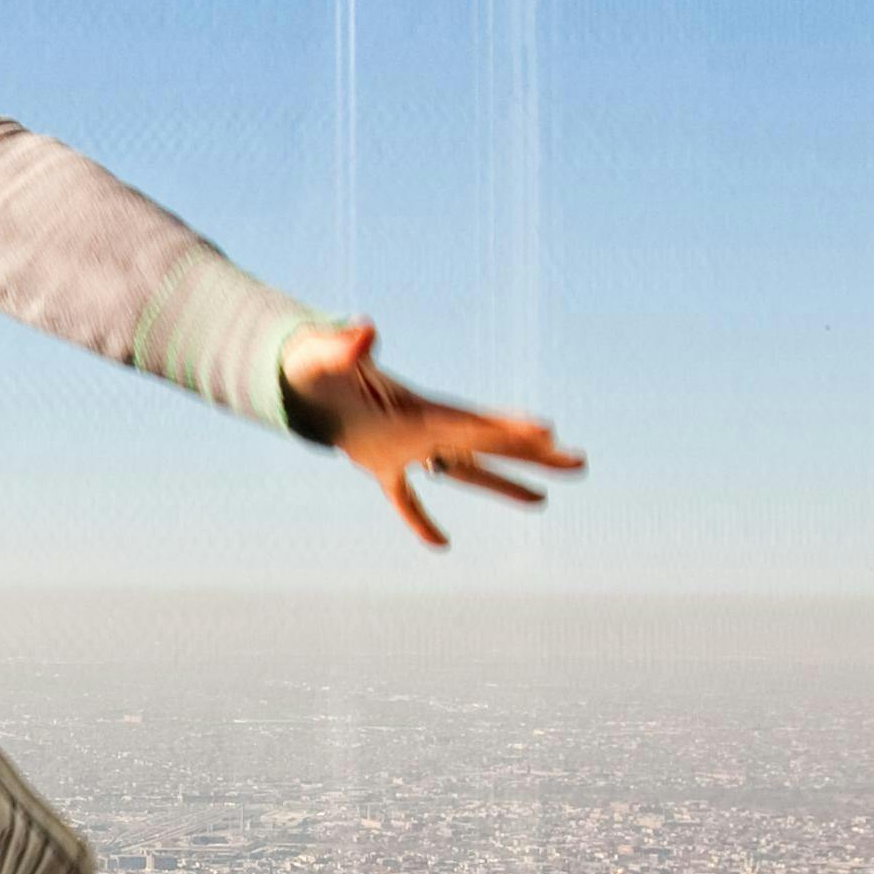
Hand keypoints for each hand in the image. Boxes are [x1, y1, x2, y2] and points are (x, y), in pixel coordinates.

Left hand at [284, 320, 584, 550]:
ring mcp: (405, 446)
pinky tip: (439, 544)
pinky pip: (406, 497)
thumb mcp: (327, 356)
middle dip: (534, 455)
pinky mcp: (379, 463)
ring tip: (543, 501)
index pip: (473, 424)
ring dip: (501, 485)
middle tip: (580, 462)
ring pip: (462, 471)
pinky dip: (419, 518)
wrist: (293, 377)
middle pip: (488, 445)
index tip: (549, 432)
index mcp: (417, 410)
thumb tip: (364, 329)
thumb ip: (346, 348)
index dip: (508, 429)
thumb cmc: (312, 363)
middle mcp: (422, 428)